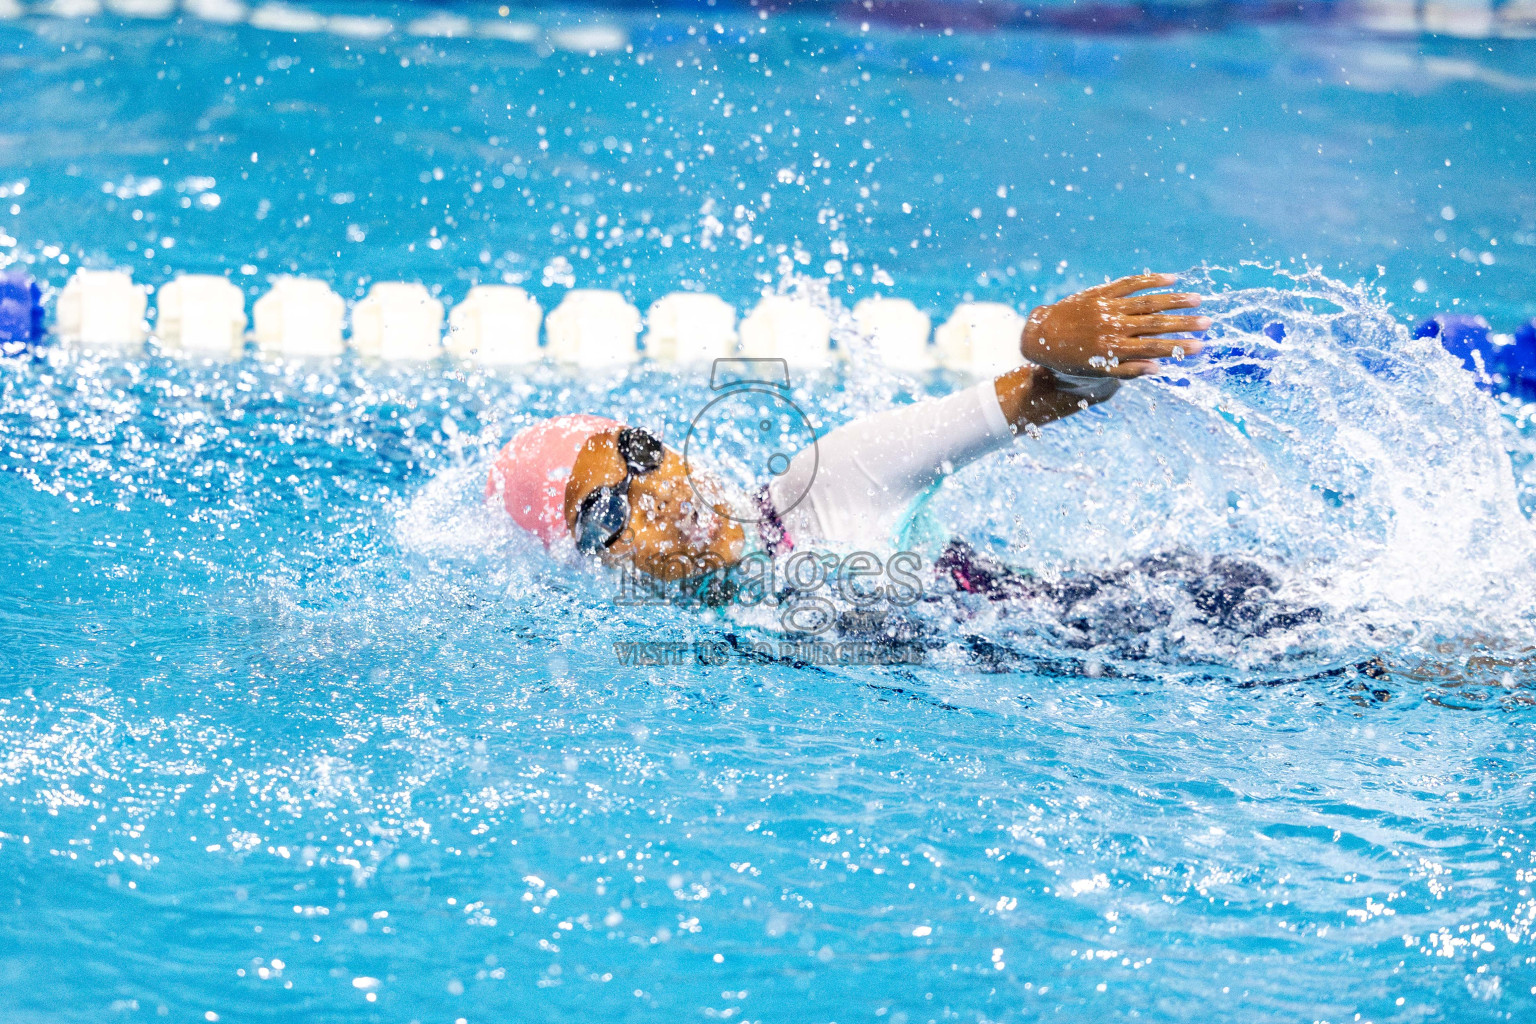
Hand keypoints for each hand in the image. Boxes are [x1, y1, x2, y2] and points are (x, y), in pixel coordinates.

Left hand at [1021, 273, 1208, 378]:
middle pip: (1155, 323)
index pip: (1152, 348)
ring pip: (1146, 301)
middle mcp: (1112, 326)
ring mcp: (1107, 307)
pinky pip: (1129, 283)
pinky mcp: (1100, 292)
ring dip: (1174, 300)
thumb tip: (1158, 368)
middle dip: (1183, 323)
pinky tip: (1171, 280)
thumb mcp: (1097, 370)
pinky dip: (1151, 280)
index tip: (1200, 346)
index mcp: (1112, 349)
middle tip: (1208, 322)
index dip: (1178, 347)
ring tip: (1197, 300)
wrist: (1041, 337)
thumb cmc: (1072, 359)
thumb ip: (1127, 370)